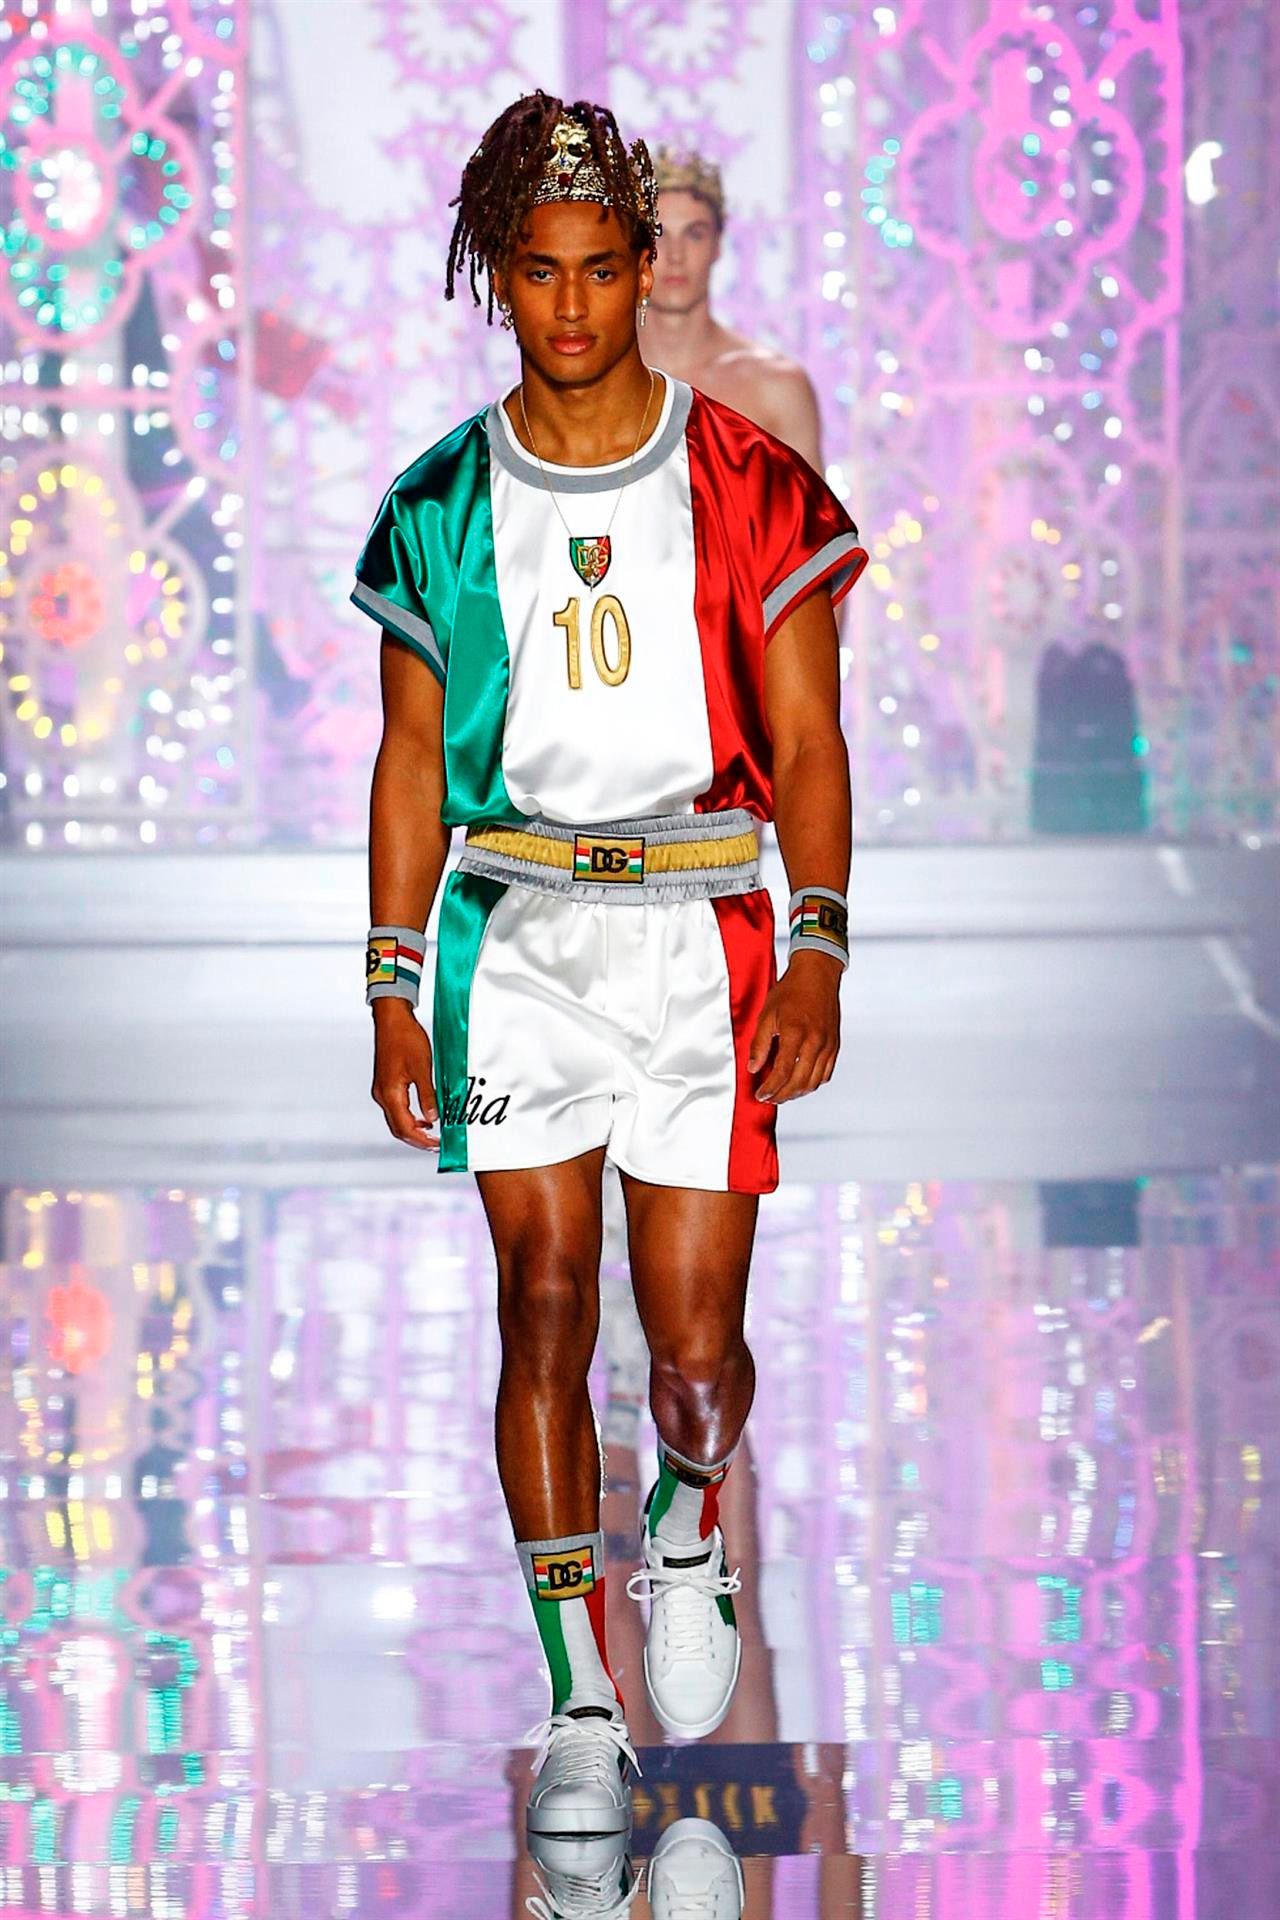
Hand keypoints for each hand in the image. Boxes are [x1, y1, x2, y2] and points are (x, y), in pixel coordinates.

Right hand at [371, 1000, 439, 1150]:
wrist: (392, 1019)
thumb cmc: (405, 1039)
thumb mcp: (422, 1068)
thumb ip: (427, 1095)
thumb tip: (433, 1118)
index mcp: (390, 1093)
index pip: (404, 1127)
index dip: (421, 1139)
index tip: (437, 1144)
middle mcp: (382, 1095)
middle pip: (397, 1128)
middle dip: (417, 1139)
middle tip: (436, 1144)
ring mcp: (382, 1090)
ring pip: (396, 1119)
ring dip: (413, 1129)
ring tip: (432, 1133)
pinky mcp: (386, 1084)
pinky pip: (396, 1109)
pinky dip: (409, 1117)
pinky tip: (423, 1117)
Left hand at [747, 949, 841, 1103]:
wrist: (817, 975)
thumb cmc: (792, 990)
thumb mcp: (767, 1014)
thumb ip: (760, 1044)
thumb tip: (754, 1067)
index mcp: (796, 1033)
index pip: (783, 1072)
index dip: (770, 1088)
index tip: (760, 1095)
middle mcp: (815, 1042)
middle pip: (799, 1082)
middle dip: (782, 1095)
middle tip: (769, 1098)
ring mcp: (828, 1045)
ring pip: (814, 1082)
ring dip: (797, 1092)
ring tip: (782, 1093)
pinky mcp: (834, 1045)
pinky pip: (825, 1074)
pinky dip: (812, 1083)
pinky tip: (800, 1082)